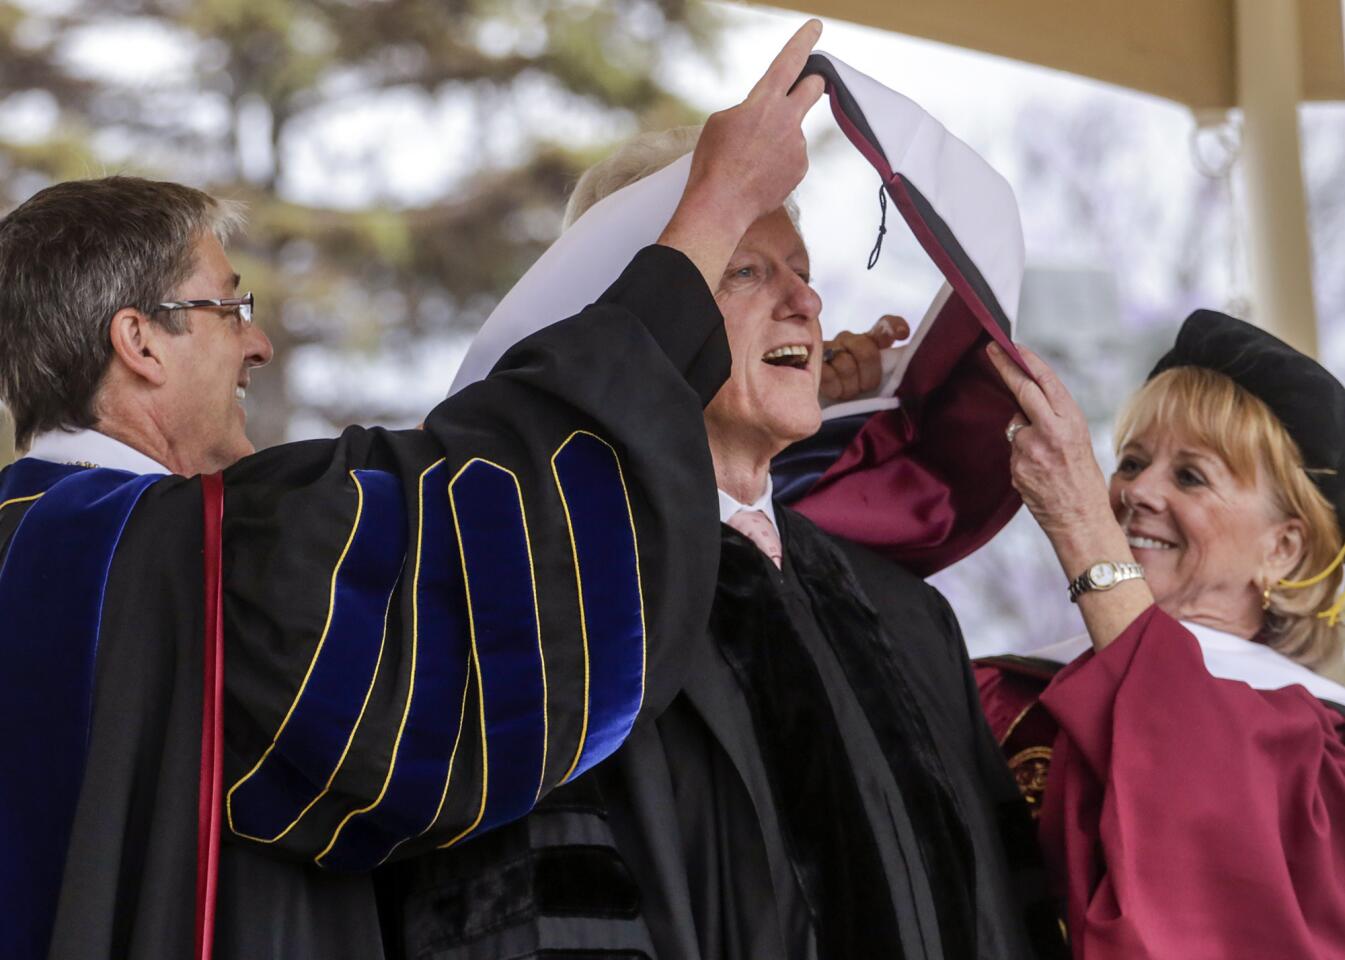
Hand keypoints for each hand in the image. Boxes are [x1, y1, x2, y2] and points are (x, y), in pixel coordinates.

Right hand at [659, 20, 825, 288]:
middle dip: (812, 84)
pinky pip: (792, 158)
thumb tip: (765, 117)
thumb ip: (748, 110)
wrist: (721, 205)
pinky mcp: (800, 169)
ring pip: (793, 132)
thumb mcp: (720, 122)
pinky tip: (758, 175)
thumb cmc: (713, 162)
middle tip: (806, 88)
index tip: (816, 27)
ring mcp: (797, 146)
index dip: (804, 42)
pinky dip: (778, 163)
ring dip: (779, 140)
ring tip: (751, 160)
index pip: (790, 62)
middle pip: (814, 89)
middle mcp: (788, 120)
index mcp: (764, 101)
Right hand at [820, 315, 907, 400]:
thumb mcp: (881, 379)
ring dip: (851, 386)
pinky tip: (836, 391)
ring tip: (849, 392)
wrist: (827, 402)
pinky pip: (827, 374)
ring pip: (846, 365)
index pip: (884, 326)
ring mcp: (830, 348)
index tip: (903, 334)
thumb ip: (893, 366)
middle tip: (867, 387)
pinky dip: (835, 387)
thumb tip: (911, 360)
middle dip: (869, 374)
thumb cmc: (858, 389)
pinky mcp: (813, 361)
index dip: (893, 327)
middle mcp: (851, 339)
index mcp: (871, 340)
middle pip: (866, 351)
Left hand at [987, 340, 1153, 650]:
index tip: (1010, 345)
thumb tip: (1021, 413)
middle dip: (1004, 368)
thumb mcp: (1077, 444)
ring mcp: (1031, 449)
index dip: (1026, 361)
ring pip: (1015, 428)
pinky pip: (1013, 454)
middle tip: (989, 351)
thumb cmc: (1083, 483)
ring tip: (1047, 462)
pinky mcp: (1017, 467)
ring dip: (1023, 437)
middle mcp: (1051, 431)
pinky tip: (1039, 476)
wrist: (1082, 521)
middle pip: (1022, 390)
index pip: (1045, 382)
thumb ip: (1051, 424)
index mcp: (1072, 422)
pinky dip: (1021, 460)